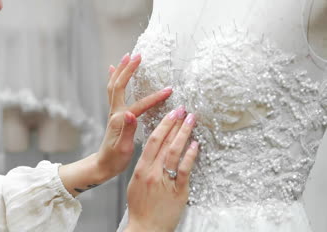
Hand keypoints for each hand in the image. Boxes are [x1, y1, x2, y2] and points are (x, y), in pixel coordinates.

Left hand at [95, 53, 173, 180]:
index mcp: (120, 120)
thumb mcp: (123, 148)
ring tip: (126, 56)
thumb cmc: (114, 159)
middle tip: (137, 55)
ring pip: (114, 85)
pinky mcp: (115, 114)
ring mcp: (113, 112)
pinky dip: (114, 78)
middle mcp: (115, 112)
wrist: (102, 165)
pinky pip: (112, 91)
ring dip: (120, 70)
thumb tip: (131, 114)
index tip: (169, 91)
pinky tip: (113, 70)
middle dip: (128, 69)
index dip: (155, 97)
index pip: (139, 105)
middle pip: (119, 85)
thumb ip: (128, 130)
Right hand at [125, 107, 198, 231]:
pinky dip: (190, 155)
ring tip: (191, 121)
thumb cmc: (140, 208)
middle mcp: (152, 172)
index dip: (163, 125)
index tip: (171, 114)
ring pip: (175, 152)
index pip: (152, 141)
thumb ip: (144, 167)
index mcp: (141, 169)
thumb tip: (152, 152)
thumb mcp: (135, 183)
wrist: (146, 229)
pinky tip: (195, 145)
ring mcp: (165, 181)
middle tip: (183, 110)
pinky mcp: (178, 191)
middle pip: (164, 142)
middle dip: (175, 124)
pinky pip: (184, 170)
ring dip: (184, 134)